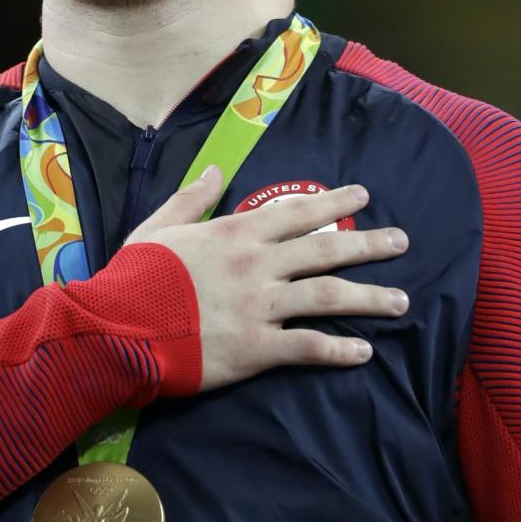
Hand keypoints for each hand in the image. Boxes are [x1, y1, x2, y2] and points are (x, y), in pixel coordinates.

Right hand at [124, 168, 408, 391]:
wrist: (118, 327)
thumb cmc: (135, 276)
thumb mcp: (159, 226)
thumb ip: (192, 199)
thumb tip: (218, 170)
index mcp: (235, 233)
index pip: (297, 211)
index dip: (334, 201)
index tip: (363, 196)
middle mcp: (257, 265)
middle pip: (326, 250)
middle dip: (369, 244)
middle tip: (402, 241)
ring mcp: (260, 307)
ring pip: (329, 297)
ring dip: (370, 297)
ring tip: (402, 300)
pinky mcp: (256, 348)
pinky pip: (308, 347)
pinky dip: (339, 350)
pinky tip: (364, 351)